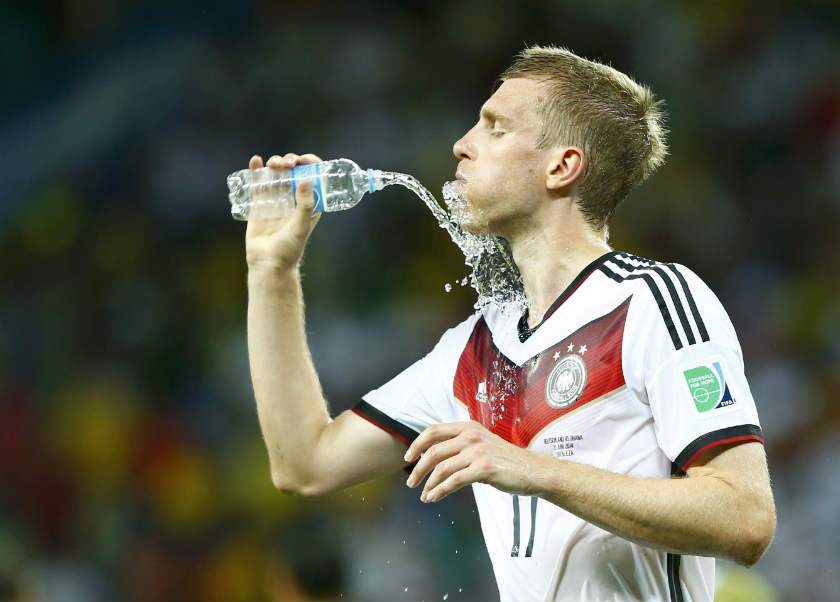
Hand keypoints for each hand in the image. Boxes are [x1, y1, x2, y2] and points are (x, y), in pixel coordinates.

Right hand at [245, 152, 322, 272]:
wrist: (268, 263)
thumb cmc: (289, 249)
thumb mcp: (301, 227)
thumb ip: (305, 206)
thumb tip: (306, 180)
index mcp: (310, 203)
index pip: (314, 177)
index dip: (310, 164)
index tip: (303, 160)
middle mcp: (293, 198)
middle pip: (294, 171)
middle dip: (291, 162)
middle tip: (286, 164)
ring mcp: (276, 199)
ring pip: (277, 173)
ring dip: (276, 163)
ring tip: (273, 165)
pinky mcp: (260, 203)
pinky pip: (259, 183)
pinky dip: (257, 170)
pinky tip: (255, 161)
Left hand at [404, 421, 538, 502]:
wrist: (532, 470)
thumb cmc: (505, 460)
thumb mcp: (481, 443)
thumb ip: (460, 445)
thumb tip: (432, 456)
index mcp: (468, 427)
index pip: (433, 430)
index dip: (417, 444)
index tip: (409, 457)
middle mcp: (471, 436)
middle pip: (434, 451)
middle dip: (418, 469)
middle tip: (411, 482)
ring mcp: (478, 452)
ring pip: (442, 468)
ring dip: (428, 484)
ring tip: (424, 495)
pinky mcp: (484, 469)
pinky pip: (454, 481)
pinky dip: (440, 490)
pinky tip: (434, 497)